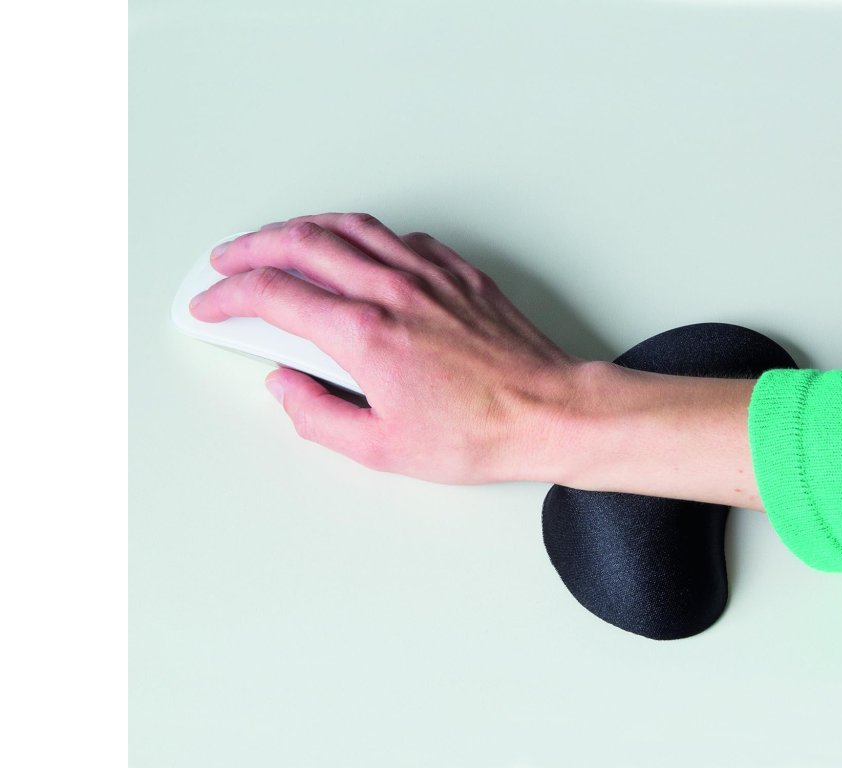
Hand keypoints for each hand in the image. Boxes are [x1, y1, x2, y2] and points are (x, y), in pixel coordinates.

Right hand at [189, 213, 585, 483]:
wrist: (548, 413)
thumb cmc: (478, 434)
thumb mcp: (382, 448)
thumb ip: (318, 415)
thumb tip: (285, 387)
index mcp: (366, 335)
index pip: (274, 295)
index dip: (229, 295)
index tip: (212, 304)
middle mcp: (393, 291)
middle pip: (301, 243)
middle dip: (251, 246)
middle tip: (227, 259)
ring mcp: (428, 274)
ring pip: (350, 227)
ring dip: (301, 227)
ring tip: (277, 239)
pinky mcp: (457, 272)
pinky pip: (398, 237)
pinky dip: (363, 234)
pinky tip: (355, 247)